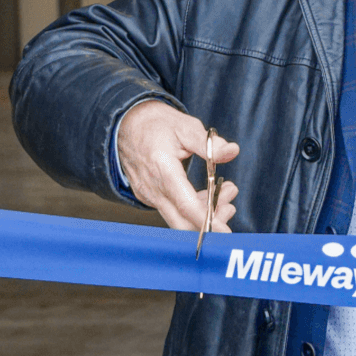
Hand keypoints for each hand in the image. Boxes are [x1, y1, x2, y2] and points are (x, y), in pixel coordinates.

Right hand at [117, 99, 240, 231]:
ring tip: (227, 190)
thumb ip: (208, 143)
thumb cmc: (155, 124)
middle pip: (182, 222)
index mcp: (162, 169)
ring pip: (179, 218)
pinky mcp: (150, 196)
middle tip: (231, 204)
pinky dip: (194, 207)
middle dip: (211, 220)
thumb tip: (231, 151)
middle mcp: (153, 188)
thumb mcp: (185, 126)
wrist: (124, 124)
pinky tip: (210, 194)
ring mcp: (149, 195)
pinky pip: (173, 210)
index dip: (208, 220)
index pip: (186, 205)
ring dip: (206, 212)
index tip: (225, 232)